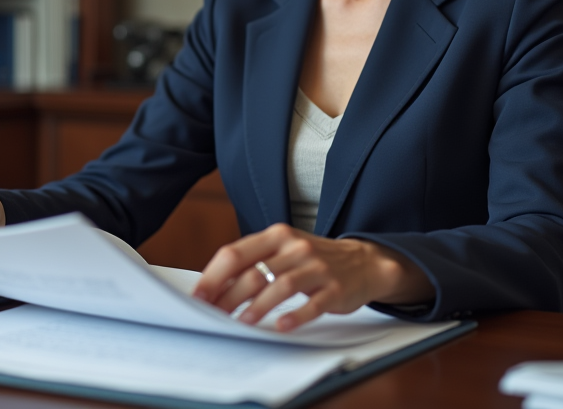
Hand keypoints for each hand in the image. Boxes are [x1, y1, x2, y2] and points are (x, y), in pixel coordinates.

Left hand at [192, 223, 432, 330]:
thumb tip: (215, 289)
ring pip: (280, 286)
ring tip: (242, 323)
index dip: (213, 276)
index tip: (198, 297)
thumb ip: (253, 263)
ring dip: (258, 306)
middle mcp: (294, 247)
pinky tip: (281, 326)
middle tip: (214, 315)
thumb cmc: (312, 260)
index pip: (235, 253)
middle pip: (254, 272)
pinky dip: (296, 315)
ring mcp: (316, 266)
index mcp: (276, 236)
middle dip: (229, 296)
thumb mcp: (282, 251)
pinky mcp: (335, 288)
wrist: (363, 261)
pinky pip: (313, 303)